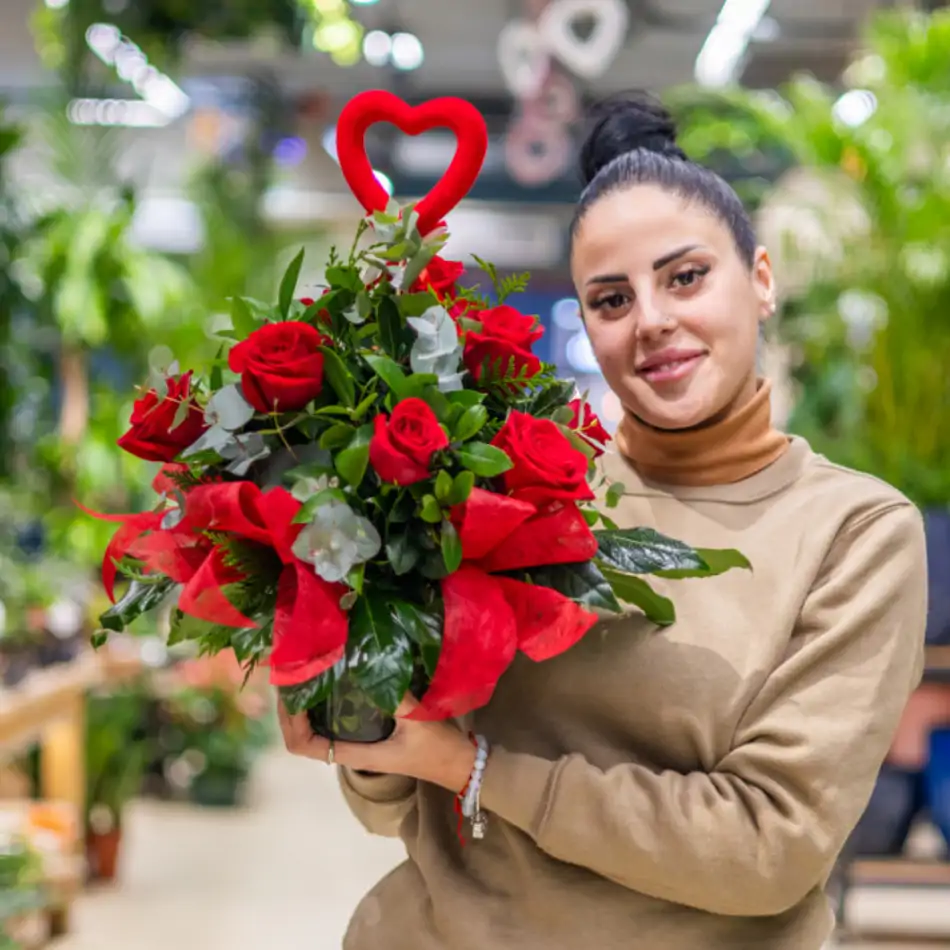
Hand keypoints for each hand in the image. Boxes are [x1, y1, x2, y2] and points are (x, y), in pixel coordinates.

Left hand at [277, 693, 476, 793]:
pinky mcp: (368, 738)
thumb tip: (371, 666)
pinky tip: (325, 685)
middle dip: (289, 711)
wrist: (459, 765)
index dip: (290, 721)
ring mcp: (358, 746)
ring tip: (299, 678)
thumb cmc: (438, 748)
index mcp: (357, 754)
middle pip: (301, 738)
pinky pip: (330, 726)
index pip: (305, 745)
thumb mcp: (417, 720)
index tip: (290, 692)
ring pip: (313, 733)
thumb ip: (395, 696)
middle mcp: (351, 753)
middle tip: (288, 677)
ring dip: (301, 710)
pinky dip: (319, 709)